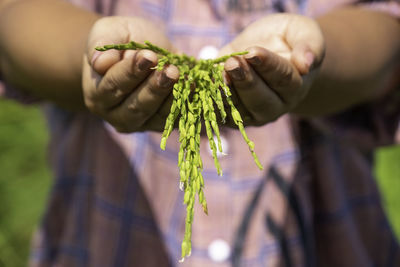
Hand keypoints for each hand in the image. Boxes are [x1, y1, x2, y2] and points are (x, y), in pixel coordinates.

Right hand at [82, 16, 178, 131]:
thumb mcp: (109, 32)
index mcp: (97, 94)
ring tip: (182, 77)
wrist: (143, 54)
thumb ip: (103, 45)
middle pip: (136, 106)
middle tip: (171, 70)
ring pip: (156, 116)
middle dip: (155, 88)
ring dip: (171, 98)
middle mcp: (116, 115)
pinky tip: (194, 88)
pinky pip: (174, 119)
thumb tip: (100, 63)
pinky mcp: (162, 125)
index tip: (149, 56)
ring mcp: (141, 124)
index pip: (113, 86)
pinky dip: (186, 104)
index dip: (131, 71)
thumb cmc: (121, 41)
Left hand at [219, 13, 324, 125]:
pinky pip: (218, 111)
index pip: (283, 79)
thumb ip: (308, 46)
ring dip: (226, 92)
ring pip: (238, 109)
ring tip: (217, 72)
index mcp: (295, 87)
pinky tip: (199, 86)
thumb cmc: (289, 40)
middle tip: (232, 63)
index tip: (253, 52)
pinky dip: (208, 100)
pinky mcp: (230, 114)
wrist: (271, 51)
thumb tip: (306, 64)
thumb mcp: (303, 32)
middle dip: (244, 82)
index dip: (268, 66)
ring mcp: (252, 114)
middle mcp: (275, 105)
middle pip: (260, 100)